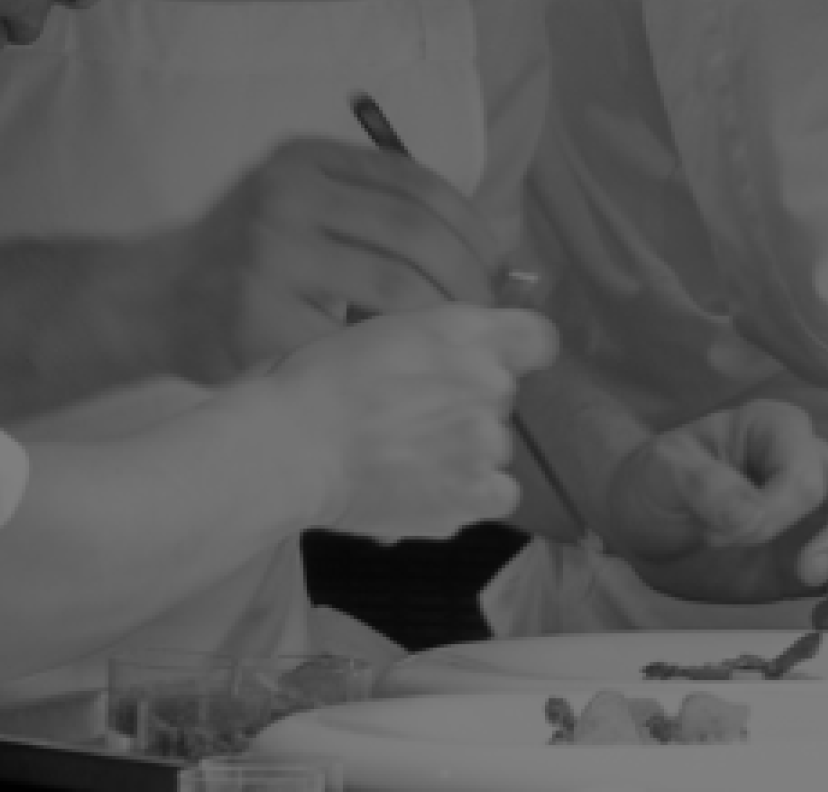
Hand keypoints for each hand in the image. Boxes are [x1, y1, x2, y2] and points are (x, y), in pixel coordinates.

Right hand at [162, 139, 507, 384]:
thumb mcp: (300, 205)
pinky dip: (387, 355)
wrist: (148, 300)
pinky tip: (400, 367)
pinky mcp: (255, 316)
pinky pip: (350, 338)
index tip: (496, 266)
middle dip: (468, 278)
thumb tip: (486, 256)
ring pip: (394, 285)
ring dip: (440, 319)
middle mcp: (286, 195)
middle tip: (487, 316)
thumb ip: (374, 213)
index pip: (418, 183)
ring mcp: (267, 254)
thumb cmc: (245, 259)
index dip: (471, 228)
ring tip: (455, 343)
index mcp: (306, 159)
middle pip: (416, 233)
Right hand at [261, 305, 552, 539]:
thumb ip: (437, 344)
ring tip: (406, 462)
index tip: (492, 364)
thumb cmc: (314, 384)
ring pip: (495, 446)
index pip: (536, 338)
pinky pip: (500, 494)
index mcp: (465, 330)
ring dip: (464, 454)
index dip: (516, 353)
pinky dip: (472, 497)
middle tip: (411, 420)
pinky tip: (432, 493)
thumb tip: (453, 364)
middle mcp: (488, 381)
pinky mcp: (474, 492)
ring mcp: (486, 440)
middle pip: (501, 396)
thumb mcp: (383, 332)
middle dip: (466, 406)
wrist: (291, 445)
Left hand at [603, 402, 827, 622]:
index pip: (807, 469)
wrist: (647, 526)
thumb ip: (704, 486)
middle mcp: (815, 466)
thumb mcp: (663, 472)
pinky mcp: (826, 560)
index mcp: (777, 431)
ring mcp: (825, 515)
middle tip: (812, 579)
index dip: (779, 508)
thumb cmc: (655, 484)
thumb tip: (751, 519)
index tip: (728, 535)